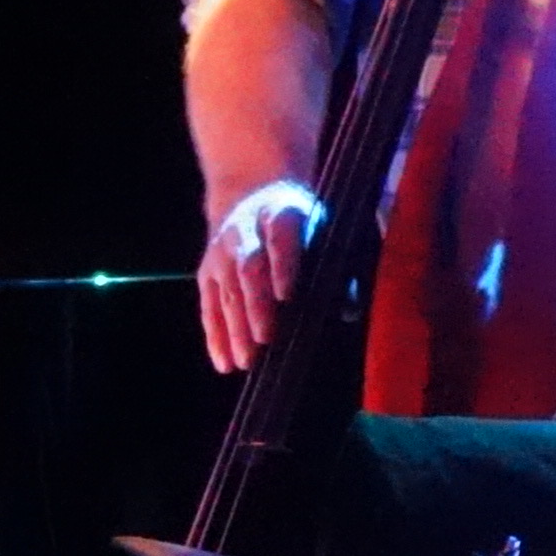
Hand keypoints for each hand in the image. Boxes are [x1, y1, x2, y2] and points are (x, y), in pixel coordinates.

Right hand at [198, 176, 326, 373]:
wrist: (252, 192)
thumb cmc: (298, 222)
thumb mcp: (320, 225)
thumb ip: (336, 265)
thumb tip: (348, 310)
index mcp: (280, 214)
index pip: (279, 239)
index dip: (282, 266)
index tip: (286, 296)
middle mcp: (245, 231)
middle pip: (248, 270)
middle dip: (256, 306)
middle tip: (265, 339)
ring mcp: (222, 253)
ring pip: (226, 291)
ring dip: (235, 328)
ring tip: (246, 361)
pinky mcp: (207, 272)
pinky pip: (209, 306)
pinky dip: (215, 335)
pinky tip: (224, 362)